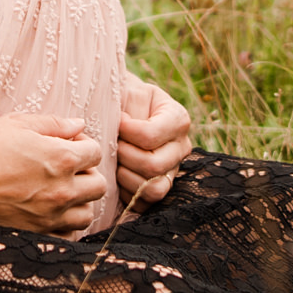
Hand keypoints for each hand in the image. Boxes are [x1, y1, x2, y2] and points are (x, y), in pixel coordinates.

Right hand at [0, 114, 103, 234]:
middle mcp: (62, 190)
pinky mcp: (36, 234)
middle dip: (86, 174)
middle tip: (63, 170)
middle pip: (99, 185)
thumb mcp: (17, 124)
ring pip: (87, 214)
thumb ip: (54, 124)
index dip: (82, 146)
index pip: (96, 153)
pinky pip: (68, 236)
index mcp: (62, 158)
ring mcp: (50, 216)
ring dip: (79, 202)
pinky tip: (48, 212)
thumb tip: (79, 125)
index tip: (65, 146)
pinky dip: (64, 225)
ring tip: (57, 192)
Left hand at [115, 74, 190, 204]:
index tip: (116, 121)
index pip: (150, 136)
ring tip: (113, 160)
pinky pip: (146, 203)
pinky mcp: (160, 188)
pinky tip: (116, 177)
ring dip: (124, 176)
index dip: (126, 131)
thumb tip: (121, 123)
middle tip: (111, 144)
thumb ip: (128, 102)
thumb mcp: (128, 89)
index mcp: (178, 119)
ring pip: (153, 189)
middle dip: (123, 155)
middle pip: (153, 165)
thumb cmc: (123, 98)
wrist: (122, 110)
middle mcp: (182, 147)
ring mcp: (173, 170)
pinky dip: (127, 194)